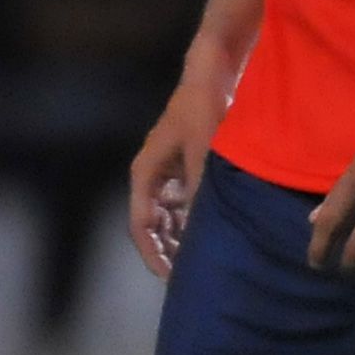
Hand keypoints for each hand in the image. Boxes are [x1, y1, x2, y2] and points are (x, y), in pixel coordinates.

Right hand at [127, 77, 227, 279]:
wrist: (212, 75)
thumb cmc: (202, 110)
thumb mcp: (203, 152)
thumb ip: (201, 191)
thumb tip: (202, 230)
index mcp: (145, 175)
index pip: (141, 226)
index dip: (154, 255)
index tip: (171, 278)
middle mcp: (153, 177)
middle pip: (154, 226)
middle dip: (168, 251)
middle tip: (190, 277)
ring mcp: (169, 172)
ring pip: (170, 217)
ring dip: (182, 238)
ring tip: (203, 260)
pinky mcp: (186, 167)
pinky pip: (185, 204)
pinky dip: (195, 220)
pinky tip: (213, 233)